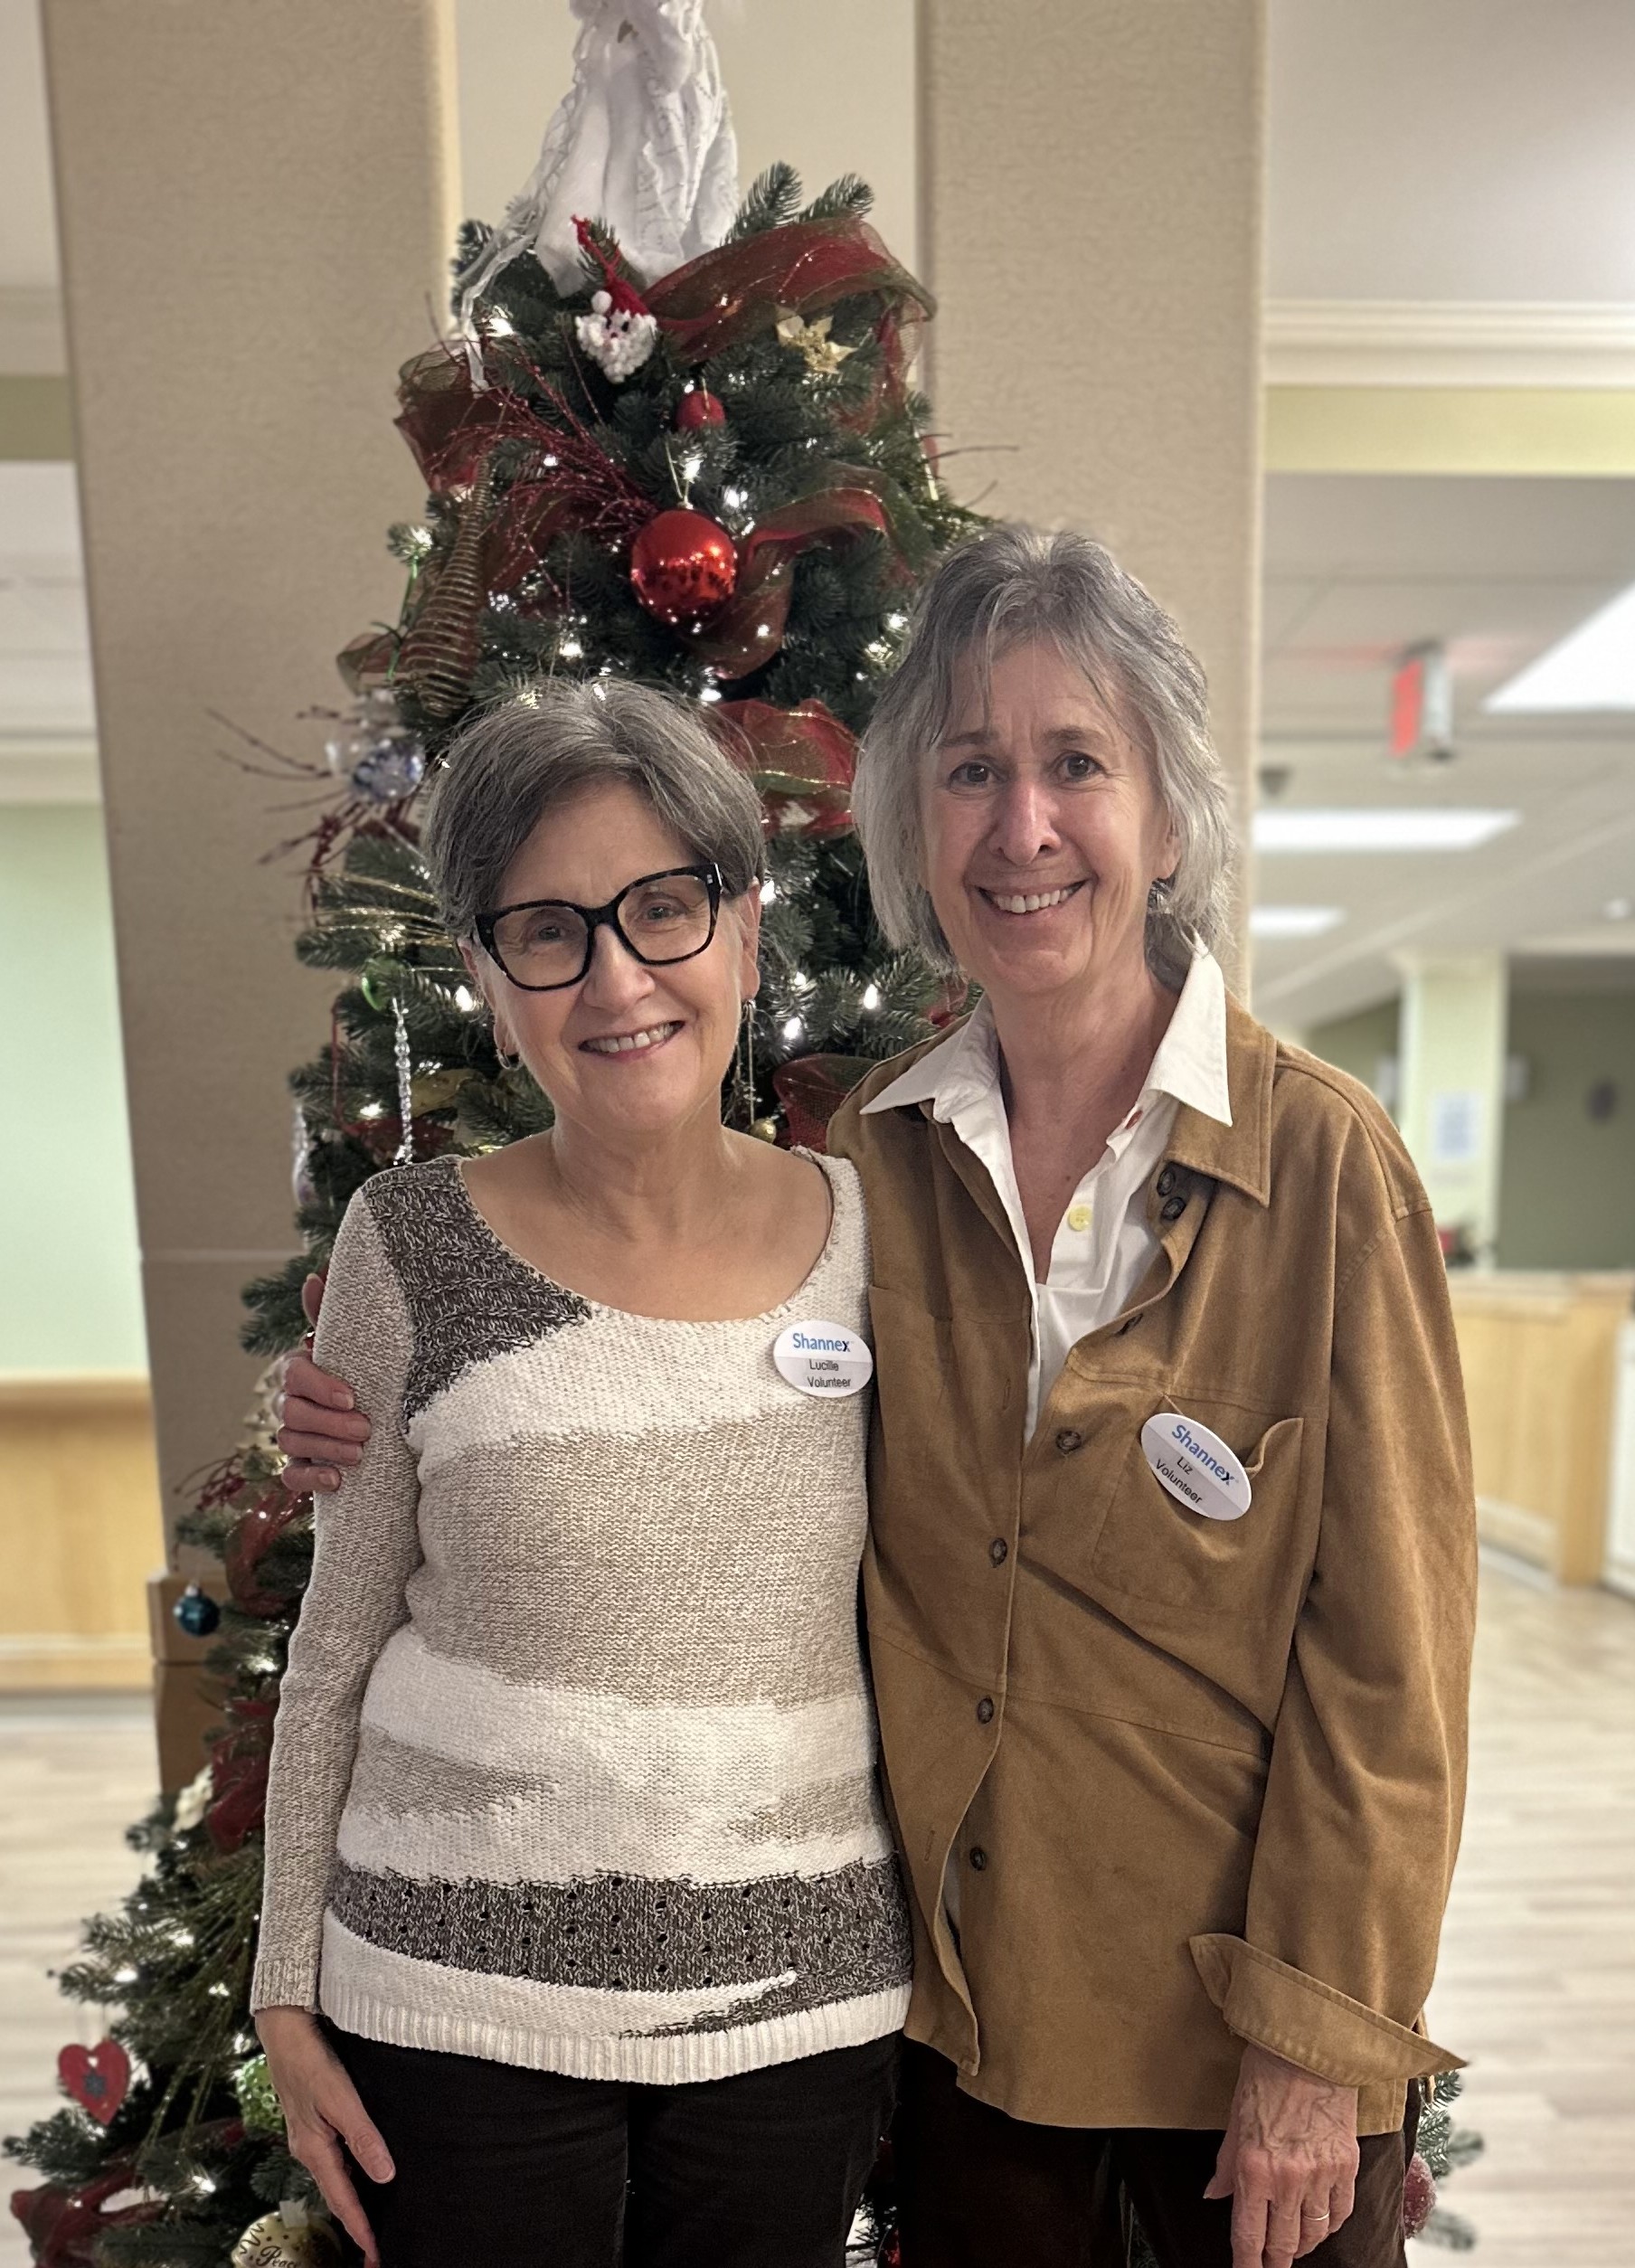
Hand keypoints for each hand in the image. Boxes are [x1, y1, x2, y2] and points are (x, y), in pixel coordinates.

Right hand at [255, 2007, 392, 2263]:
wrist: (284, 2030)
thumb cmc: (310, 2061)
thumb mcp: (340, 2099)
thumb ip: (363, 2137)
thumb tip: (385, 2176)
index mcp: (314, 2150)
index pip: (343, 2200)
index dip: (361, 2228)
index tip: (376, 2254)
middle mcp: (310, 2149)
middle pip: (337, 2195)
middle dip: (356, 2222)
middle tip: (375, 2247)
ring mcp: (310, 2136)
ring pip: (336, 2177)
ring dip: (353, 2200)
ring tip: (373, 2218)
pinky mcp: (313, 2121)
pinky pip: (334, 2158)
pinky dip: (348, 2175)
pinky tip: (362, 2171)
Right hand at [276, 1274, 370, 1493]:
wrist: (387, 1420)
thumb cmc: (368, 1372)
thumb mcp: (357, 1345)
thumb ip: (333, 1316)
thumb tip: (314, 1274)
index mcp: (300, 1369)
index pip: (295, 1374)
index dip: (320, 1386)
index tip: (351, 1397)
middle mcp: (290, 1401)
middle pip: (292, 1413)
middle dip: (328, 1423)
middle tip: (366, 1429)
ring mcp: (293, 1435)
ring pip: (291, 1443)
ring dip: (325, 1449)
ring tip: (360, 1454)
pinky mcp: (301, 1467)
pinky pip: (290, 1477)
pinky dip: (310, 1480)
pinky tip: (338, 1481)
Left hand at [1204, 2043, 1358, 2265]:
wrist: (1308, 2049)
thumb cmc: (1266, 2077)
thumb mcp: (1234, 2121)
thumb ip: (1226, 2166)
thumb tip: (1214, 2196)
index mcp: (1255, 2169)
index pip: (1249, 2236)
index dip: (1247, 2264)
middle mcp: (1289, 2179)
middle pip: (1284, 2244)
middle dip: (1275, 2260)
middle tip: (1270, 2264)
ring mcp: (1322, 2175)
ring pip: (1314, 2234)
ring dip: (1302, 2245)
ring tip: (1293, 2245)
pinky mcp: (1347, 2166)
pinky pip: (1341, 2213)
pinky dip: (1329, 2225)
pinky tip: (1320, 2223)